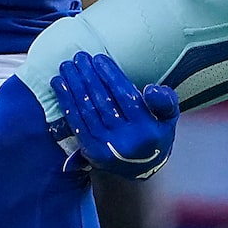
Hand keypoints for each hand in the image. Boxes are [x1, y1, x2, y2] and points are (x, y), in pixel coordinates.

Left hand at [51, 52, 179, 178]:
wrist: (141, 169)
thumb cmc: (154, 134)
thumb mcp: (168, 119)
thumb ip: (165, 101)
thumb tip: (150, 89)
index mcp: (147, 130)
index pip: (125, 97)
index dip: (110, 76)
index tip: (99, 59)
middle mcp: (126, 141)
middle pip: (103, 102)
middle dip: (89, 76)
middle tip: (80, 57)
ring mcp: (106, 147)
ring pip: (87, 110)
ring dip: (74, 85)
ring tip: (68, 66)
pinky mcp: (90, 151)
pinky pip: (76, 122)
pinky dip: (66, 101)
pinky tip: (59, 84)